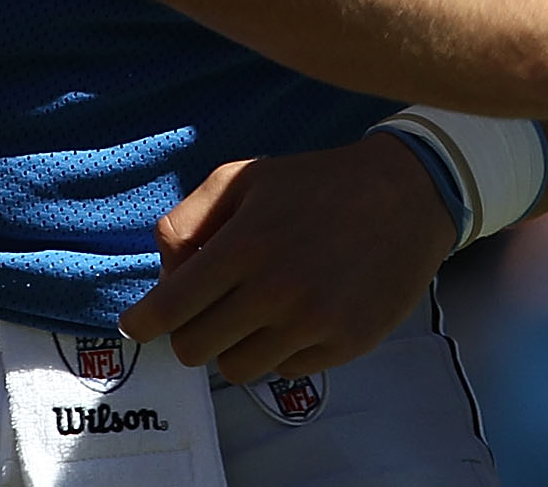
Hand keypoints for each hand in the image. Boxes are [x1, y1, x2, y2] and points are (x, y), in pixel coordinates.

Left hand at [117, 135, 458, 383]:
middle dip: (192, 330)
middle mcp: (277, 290)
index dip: (142, 323)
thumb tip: (164, 274)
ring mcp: (314, 322)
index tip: (138, 324)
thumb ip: (189, 219)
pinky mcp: (345, 344)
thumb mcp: (246, 177)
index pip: (170, 309)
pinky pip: (286, 371)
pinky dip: (283, 349)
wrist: (410, 194)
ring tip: (259, 310)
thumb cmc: (318, 183)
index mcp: (246, 244)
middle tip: (211, 308)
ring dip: (237, 344)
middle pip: (194, 349)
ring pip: (237, 369)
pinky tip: (301, 312)